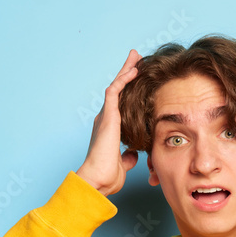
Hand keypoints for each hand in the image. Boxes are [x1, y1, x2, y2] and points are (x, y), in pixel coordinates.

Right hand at [76, 49, 141, 195]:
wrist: (98, 180)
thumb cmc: (107, 176)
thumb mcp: (123, 164)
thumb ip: (128, 157)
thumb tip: (133, 155)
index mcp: (109, 129)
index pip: (120, 104)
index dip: (128, 90)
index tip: (137, 80)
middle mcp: (105, 119)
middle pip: (117, 90)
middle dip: (127, 73)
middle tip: (136, 58)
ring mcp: (105, 116)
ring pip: (116, 86)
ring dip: (126, 70)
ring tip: (136, 56)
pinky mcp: (107, 116)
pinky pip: (114, 91)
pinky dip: (124, 79)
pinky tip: (134, 70)